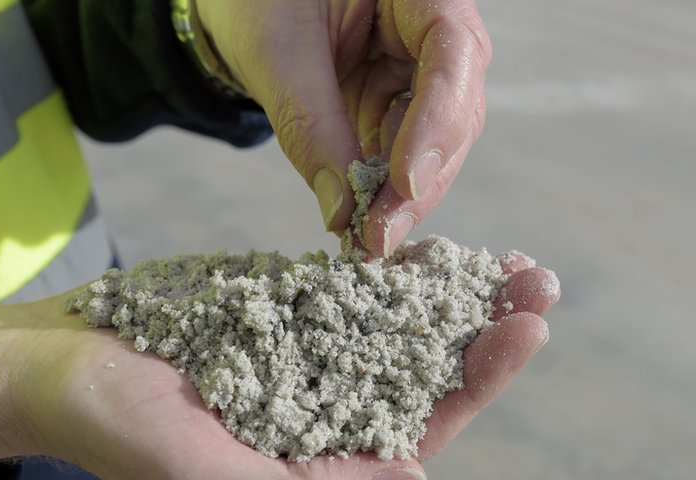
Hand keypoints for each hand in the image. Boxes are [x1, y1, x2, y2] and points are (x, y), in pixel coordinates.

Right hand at [0, 262, 555, 479]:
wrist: (57, 366)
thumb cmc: (120, 432)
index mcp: (322, 461)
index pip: (424, 425)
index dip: (481, 380)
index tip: (525, 327)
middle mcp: (328, 411)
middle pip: (428, 372)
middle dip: (485, 330)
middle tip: (540, 280)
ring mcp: (311, 359)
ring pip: (402, 330)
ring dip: (456, 296)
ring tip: (510, 259)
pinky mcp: (287, 315)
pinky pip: (357, 295)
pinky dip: (398, 274)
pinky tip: (438, 247)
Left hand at [195, 0, 491, 255]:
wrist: (240, 3)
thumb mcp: (276, 52)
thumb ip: (311, 124)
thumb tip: (343, 213)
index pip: (452, 53)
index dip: (437, 120)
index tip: (406, 182)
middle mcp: (435, 32)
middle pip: (455, 111)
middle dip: (420, 181)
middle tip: (381, 236)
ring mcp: (420, 73)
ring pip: (436, 146)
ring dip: (403, 198)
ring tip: (368, 240)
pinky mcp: (398, 107)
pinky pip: (403, 155)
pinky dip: (384, 193)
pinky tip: (365, 224)